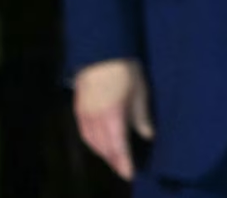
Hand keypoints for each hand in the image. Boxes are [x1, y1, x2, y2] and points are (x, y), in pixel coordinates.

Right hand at [73, 58, 154, 180]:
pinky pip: (85, 134)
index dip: (123, 163)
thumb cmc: (125, 69)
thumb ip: (142, 116)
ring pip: (92, 143)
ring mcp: (84, 115)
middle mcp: (95, 120)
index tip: (130, 174)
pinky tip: (101, 144)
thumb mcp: (140, 91)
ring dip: (103, 153)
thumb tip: (148, 135)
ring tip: (115, 159)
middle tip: (125, 169)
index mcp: (112, 116)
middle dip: (114, 161)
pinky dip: (93, 143)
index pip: (118, 147)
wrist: (101, 51)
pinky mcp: (78, 109)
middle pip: (104, 148)